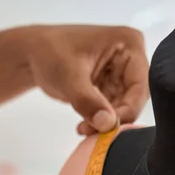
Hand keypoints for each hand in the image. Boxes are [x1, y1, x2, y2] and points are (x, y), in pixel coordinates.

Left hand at [29, 24, 148, 134]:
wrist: (32, 54)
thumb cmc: (50, 53)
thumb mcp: (69, 76)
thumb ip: (89, 101)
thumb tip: (108, 124)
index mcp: (129, 44)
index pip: (141, 84)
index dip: (129, 108)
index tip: (109, 125)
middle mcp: (131, 59)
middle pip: (135, 99)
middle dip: (115, 118)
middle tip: (93, 130)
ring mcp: (121, 75)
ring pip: (124, 108)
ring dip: (106, 123)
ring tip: (84, 128)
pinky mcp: (111, 88)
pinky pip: (113, 111)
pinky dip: (101, 122)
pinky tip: (85, 125)